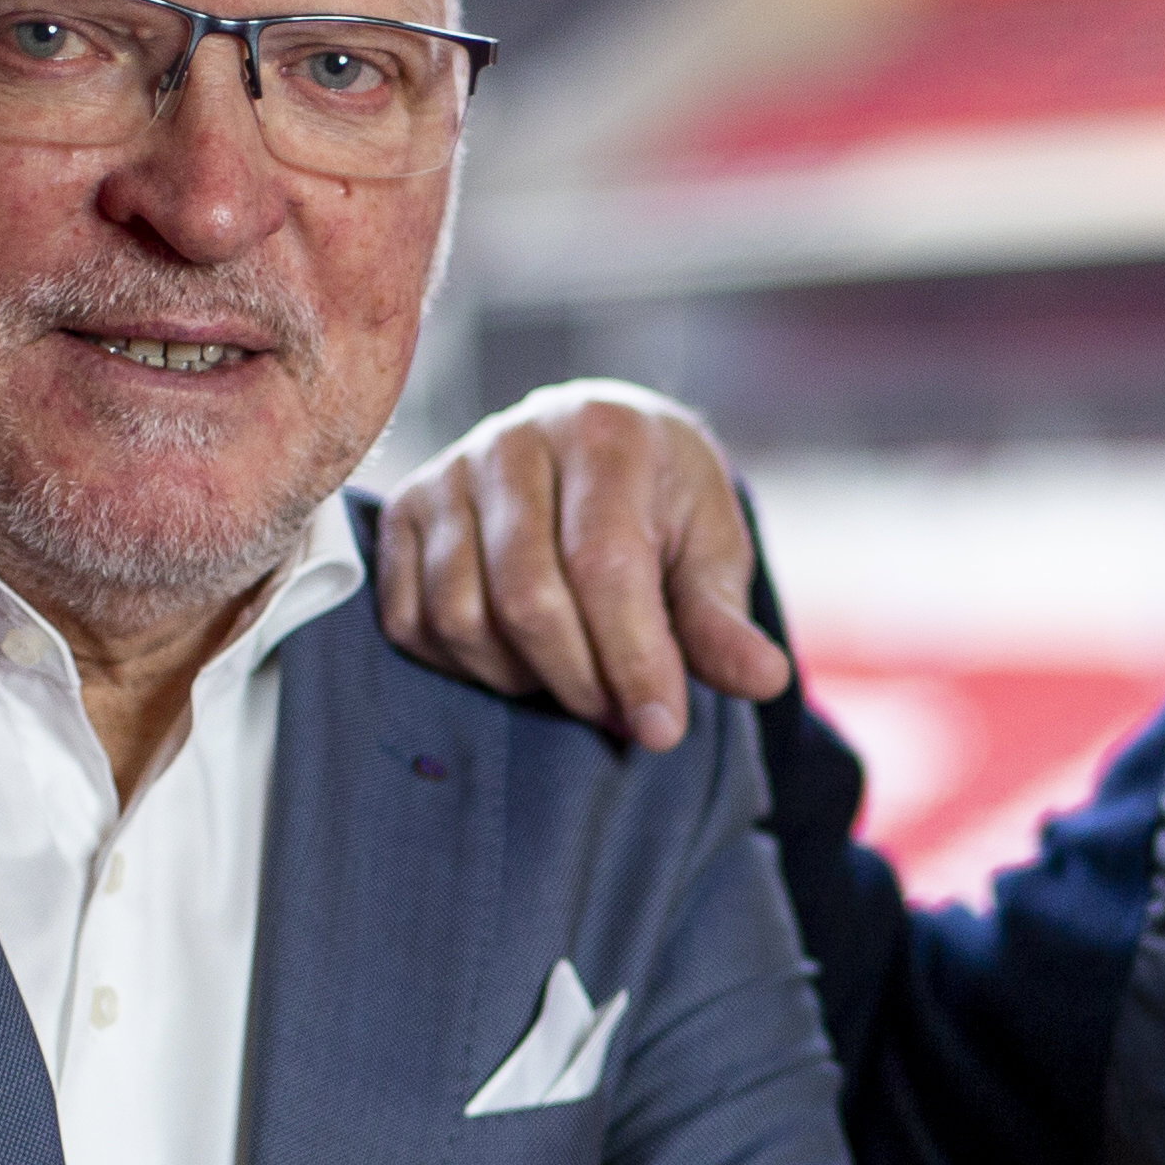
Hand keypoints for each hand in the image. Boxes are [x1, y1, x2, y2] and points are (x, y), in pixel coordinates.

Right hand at [374, 380, 783, 750]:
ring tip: (577, 678)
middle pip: (526, 599)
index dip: (633, 659)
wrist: (591, 449)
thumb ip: (722, 617)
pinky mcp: (403, 515)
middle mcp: (512, 442)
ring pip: (461, 618)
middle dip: (581, 680)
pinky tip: (518, 661)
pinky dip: (465, 667)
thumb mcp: (710, 547)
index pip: (605, 565)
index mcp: (604, 434)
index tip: (662, 729)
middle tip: (622, 715)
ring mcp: (447, 476)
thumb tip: (761, 680)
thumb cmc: (661, 506)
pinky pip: (411, 622)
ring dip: (522, 679)